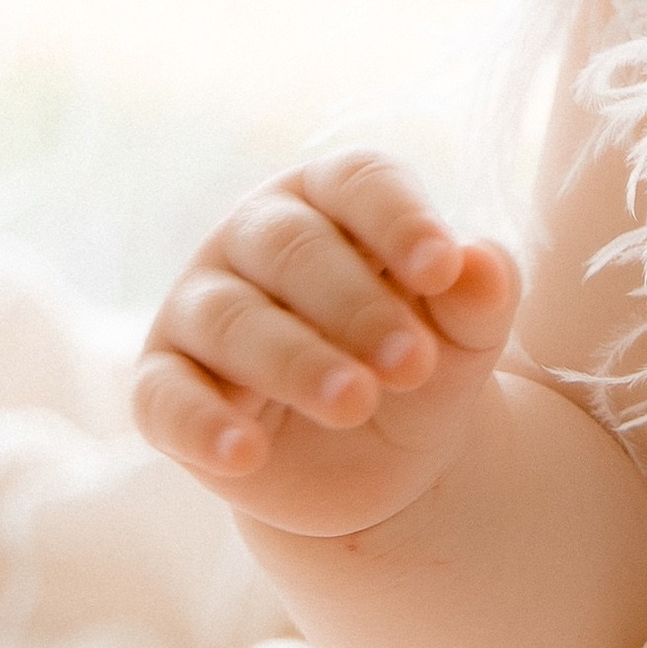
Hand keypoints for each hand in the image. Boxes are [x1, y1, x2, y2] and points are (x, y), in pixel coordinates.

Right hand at [134, 151, 521, 539]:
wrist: (379, 464)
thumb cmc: (416, 367)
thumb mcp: (464, 339)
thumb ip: (480, 298)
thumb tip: (482, 263)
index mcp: (334, 201)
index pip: (359, 183)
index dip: (399, 220)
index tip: (442, 269)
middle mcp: (255, 239)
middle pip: (293, 250)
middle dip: (356, 306)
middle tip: (413, 364)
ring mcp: (201, 309)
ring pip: (232, 320)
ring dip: (295, 361)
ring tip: (354, 403)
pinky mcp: (164, 385)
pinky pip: (165, 398)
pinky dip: (201, 424)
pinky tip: (245, 452)